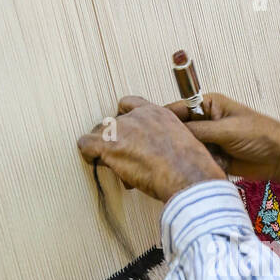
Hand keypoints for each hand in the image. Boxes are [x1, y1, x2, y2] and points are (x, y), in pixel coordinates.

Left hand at [77, 96, 227, 202]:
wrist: (188, 176)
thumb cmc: (192, 167)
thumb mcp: (184, 145)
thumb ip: (168, 142)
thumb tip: (162, 155)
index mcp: (158, 114)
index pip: (130, 104)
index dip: (124, 119)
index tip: (125, 132)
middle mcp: (138, 117)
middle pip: (112, 122)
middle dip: (115, 138)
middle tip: (123, 156)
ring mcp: (122, 129)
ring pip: (99, 133)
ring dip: (104, 148)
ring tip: (113, 163)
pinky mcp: (110, 145)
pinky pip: (87, 144)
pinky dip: (88, 154)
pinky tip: (94, 161)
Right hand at [166, 91, 279, 185]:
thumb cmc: (260, 134)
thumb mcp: (226, 130)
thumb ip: (198, 131)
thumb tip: (171, 132)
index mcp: (207, 105)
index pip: (176, 110)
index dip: (160, 120)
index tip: (145, 131)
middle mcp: (205, 121)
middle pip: (177, 131)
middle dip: (170, 142)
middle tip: (157, 152)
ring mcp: (209, 140)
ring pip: (186, 148)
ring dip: (184, 156)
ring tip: (175, 164)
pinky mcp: (213, 158)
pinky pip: (197, 162)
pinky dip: (195, 167)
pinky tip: (191, 172)